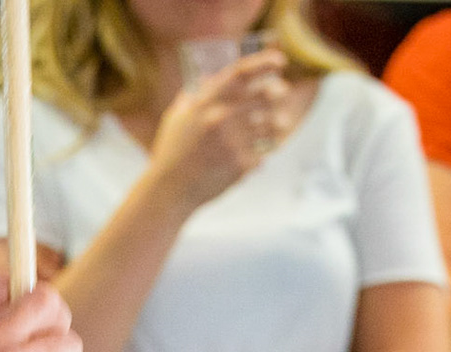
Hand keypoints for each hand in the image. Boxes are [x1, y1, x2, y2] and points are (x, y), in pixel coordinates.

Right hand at [149, 50, 289, 211]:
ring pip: (273, 123)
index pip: (241, 73)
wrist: (170, 191)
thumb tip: (207, 76)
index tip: (280, 60)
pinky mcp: (241, 164)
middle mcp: (220, 118)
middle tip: (281, 92)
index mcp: (205, 103)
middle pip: (265, 94)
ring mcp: (233, 142)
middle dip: (278, 91)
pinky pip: (265, 151)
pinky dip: (262, 152)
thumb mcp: (176, 117)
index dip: (264, 62)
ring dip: (278, 122)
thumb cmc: (172, 153)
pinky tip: (255, 155)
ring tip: (278, 123)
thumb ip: (193, 95)